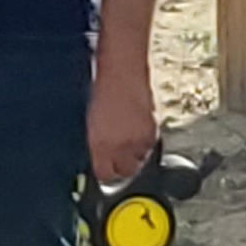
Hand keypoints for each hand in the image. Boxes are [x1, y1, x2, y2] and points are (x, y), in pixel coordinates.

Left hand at [88, 62, 162, 194]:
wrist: (122, 70)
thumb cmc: (103, 90)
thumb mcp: (92, 122)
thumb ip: (97, 145)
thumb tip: (101, 159)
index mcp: (100, 144)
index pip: (105, 174)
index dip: (105, 171)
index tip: (105, 168)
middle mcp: (121, 146)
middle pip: (126, 171)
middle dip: (122, 167)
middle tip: (118, 156)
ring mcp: (138, 139)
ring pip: (141, 159)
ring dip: (136, 153)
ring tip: (129, 138)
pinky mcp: (153, 131)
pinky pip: (150, 146)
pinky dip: (145, 142)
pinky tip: (138, 129)